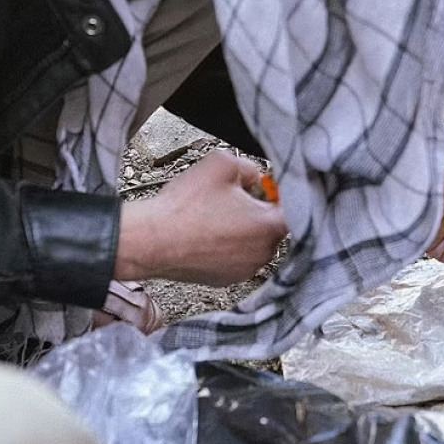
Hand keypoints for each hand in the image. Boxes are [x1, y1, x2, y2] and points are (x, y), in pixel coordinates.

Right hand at [116, 151, 287, 285]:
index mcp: (270, 226)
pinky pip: (237, 258)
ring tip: (217, 217)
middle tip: (236, 199)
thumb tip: (257, 177)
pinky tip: (209, 234)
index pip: (294, 207)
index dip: (280, 194)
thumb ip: (251, 167)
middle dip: (259, 212)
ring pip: (255, 244)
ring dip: (244, 231)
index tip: (268, 188)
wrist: (149, 240)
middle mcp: (264, 253)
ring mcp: (245, 270)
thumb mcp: (223, 164)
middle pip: (274, 227)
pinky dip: (228, 247)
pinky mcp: (226, 280)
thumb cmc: (184, 206)